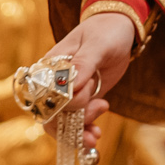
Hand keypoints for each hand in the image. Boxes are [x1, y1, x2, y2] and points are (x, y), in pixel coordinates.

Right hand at [34, 8, 140, 150]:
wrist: (120, 28)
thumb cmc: (106, 30)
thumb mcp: (98, 44)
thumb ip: (84, 64)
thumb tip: (71, 86)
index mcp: (51, 66)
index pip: (44, 94)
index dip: (60, 106)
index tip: (85, 98)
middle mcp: (55, 82)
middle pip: (51, 114)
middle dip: (71, 125)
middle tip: (97, 119)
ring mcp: (69, 93)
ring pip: (64, 122)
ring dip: (78, 133)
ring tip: (96, 135)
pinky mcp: (83, 100)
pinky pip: (77, 121)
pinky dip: (85, 131)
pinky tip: (96, 134)